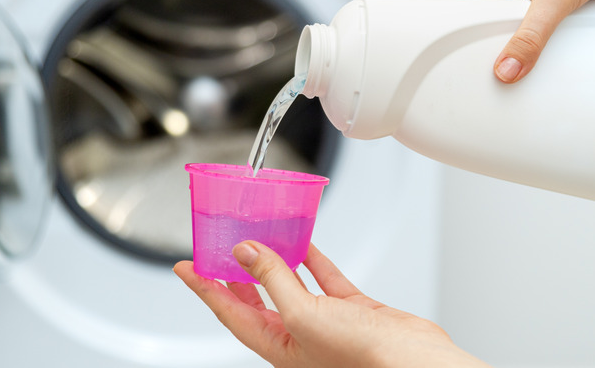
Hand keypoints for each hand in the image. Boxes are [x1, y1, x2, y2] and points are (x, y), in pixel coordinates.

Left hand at [174, 242, 489, 367]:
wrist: (409, 359)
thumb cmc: (359, 355)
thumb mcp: (302, 314)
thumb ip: (273, 280)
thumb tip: (246, 252)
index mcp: (278, 345)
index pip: (230, 311)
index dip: (205, 288)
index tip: (185, 267)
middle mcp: (297, 334)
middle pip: (256, 300)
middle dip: (235, 275)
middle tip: (218, 250)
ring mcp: (324, 321)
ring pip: (290, 284)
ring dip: (274, 260)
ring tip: (257, 237)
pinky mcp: (350, 309)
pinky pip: (323, 279)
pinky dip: (312, 259)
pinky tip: (304, 242)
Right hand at [461, 0, 594, 82]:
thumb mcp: (553, 0)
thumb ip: (529, 39)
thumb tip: (509, 66)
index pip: (466, 8)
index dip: (467, 35)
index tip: (475, 56)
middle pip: (490, 19)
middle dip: (499, 39)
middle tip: (506, 56)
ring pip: (515, 22)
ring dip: (524, 36)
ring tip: (529, 46)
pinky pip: (537, 21)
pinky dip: (542, 33)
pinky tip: (548, 39)